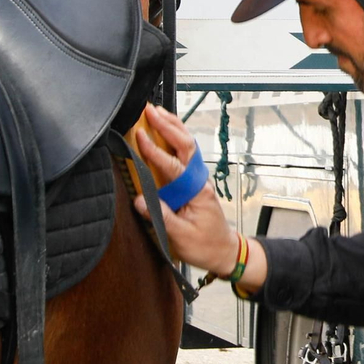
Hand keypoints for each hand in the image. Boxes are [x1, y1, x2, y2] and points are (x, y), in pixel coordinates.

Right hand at [131, 104, 238, 277]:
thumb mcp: (182, 236)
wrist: (224, 252)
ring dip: (173, 127)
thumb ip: (161, 217)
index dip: (156, 151)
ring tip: (157, 112)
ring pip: (187, 146)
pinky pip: (186, 154)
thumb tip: (139, 201)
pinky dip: (176, 138)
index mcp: (197, 192)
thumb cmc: (205, 245)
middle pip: (185, 145)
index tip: (140, 137)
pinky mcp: (194, 182)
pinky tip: (167, 130)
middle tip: (149, 111)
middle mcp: (199, 181)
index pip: (175, 166)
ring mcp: (198, 179)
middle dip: (167, 126)